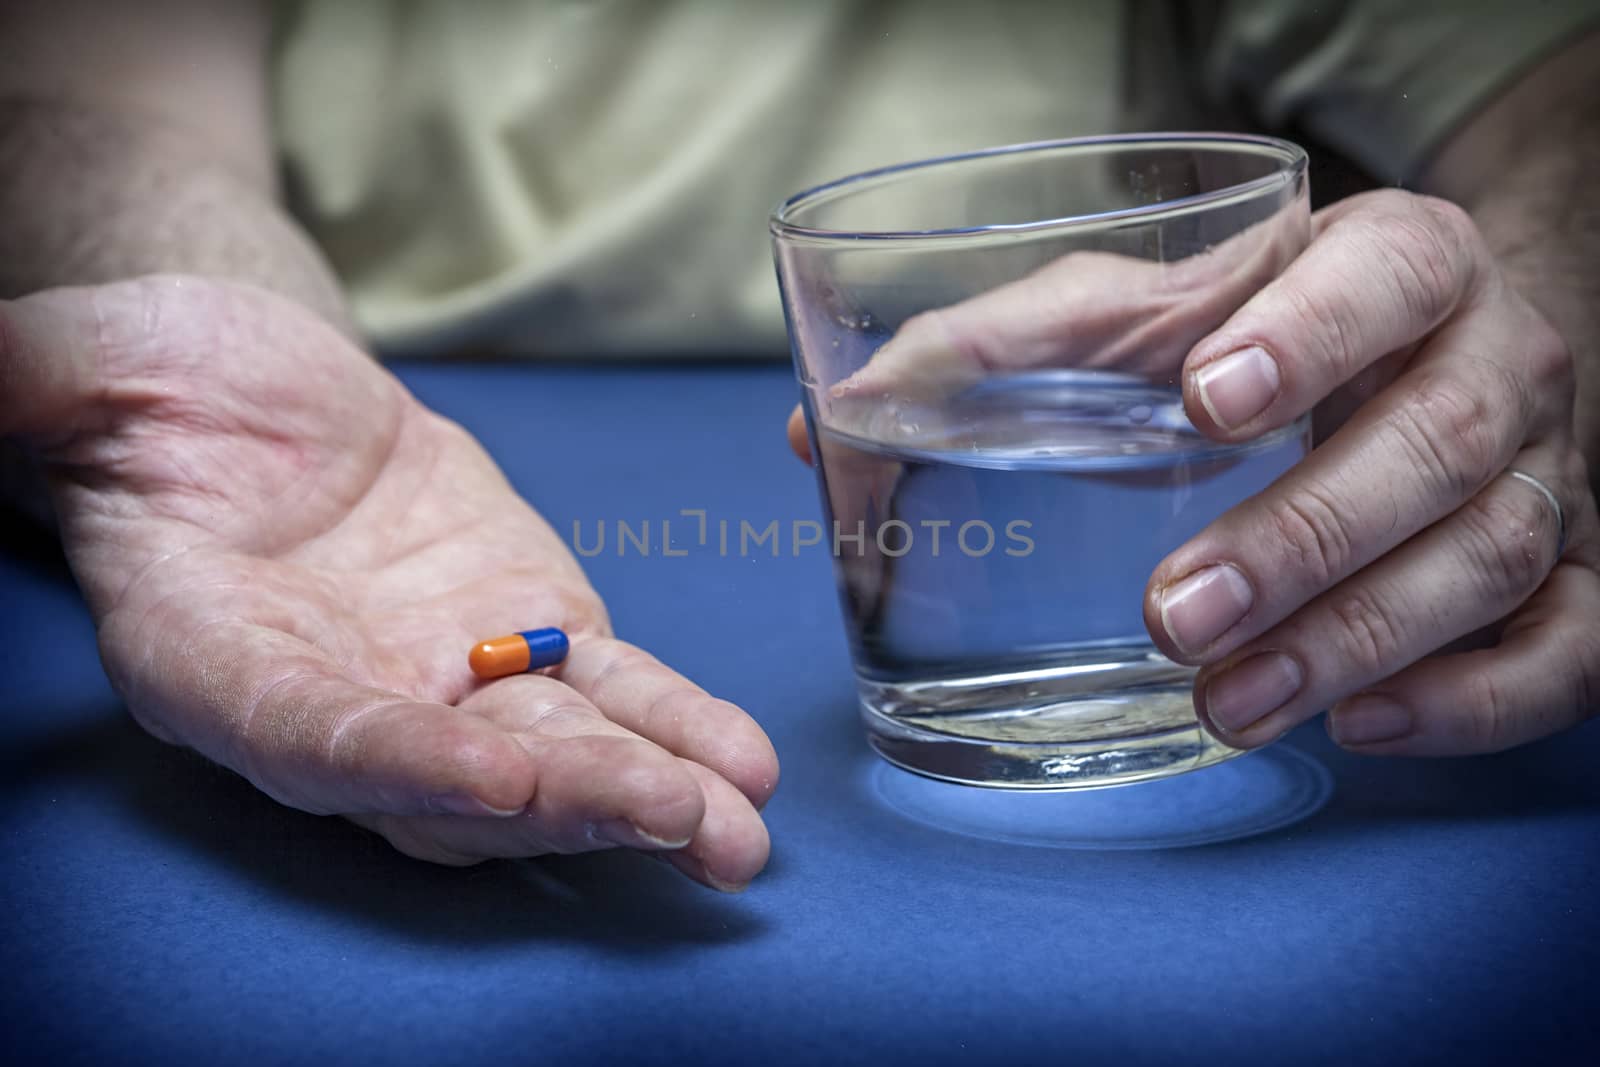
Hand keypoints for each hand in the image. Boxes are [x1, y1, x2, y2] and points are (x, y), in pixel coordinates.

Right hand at [1, 276, 776, 888]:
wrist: (258, 394)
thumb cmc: (153, 384)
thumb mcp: (74, 367)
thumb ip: (34, 389)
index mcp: (212, 656)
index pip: (304, 733)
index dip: (394, 765)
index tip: (491, 777)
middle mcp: (338, 699)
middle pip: (450, 785)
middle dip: (562, 805)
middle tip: (670, 819)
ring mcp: (443, 678)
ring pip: (549, 754)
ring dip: (645, 795)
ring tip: (737, 832)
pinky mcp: (526, 635)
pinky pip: (607, 690)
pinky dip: (674, 724)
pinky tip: (741, 765)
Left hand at [787, 190, 1599, 754]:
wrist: (1428, 366)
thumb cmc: (1256, 342)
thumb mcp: (1139, 319)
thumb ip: (996, 352)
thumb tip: (821, 424)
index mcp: (1397, 264)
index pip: (1389, 270)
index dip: (1314, 330)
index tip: (1207, 398)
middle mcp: (1492, 363)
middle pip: (1441, 439)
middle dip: (1305, 534)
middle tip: (1174, 612)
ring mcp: (1545, 478)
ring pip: (1491, 555)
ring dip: (1356, 637)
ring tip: (1226, 699)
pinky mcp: (1565, 580)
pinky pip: (1563, 651)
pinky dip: (1472, 699)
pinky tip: (1361, 725)